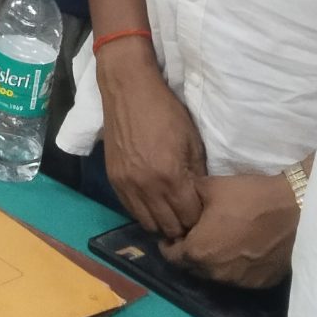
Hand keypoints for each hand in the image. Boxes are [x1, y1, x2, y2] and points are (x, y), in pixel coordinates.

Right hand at [97, 37, 207, 238]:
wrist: (128, 91)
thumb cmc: (166, 111)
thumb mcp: (192, 140)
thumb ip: (196, 174)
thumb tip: (200, 199)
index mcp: (170, 176)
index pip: (189, 216)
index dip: (198, 218)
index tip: (203, 214)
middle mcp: (147, 187)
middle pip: (168, 226)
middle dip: (181, 225)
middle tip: (188, 218)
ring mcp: (127, 185)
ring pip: (147, 223)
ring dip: (161, 222)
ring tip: (170, 214)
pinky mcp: (113, 179)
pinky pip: (129, 209)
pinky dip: (143, 212)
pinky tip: (152, 203)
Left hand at [162, 173, 300, 286]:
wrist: (296, 210)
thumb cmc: (250, 197)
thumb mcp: (210, 187)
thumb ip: (187, 197)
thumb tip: (177, 200)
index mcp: (198, 251)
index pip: (171, 256)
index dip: (169, 243)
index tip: (175, 232)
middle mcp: (215, 274)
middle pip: (192, 267)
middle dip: (190, 252)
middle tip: (197, 234)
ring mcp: (239, 282)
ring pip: (216, 274)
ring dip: (213, 261)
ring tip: (221, 240)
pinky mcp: (261, 283)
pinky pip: (240, 277)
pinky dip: (236, 266)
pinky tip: (243, 248)